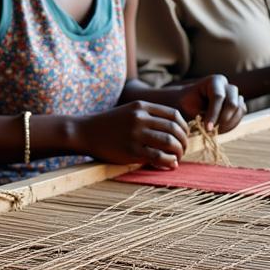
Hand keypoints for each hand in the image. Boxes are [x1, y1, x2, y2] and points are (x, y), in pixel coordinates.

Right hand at [75, 102, 189, 169]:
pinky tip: (169, 164)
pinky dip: (168, 161)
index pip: (174, 115)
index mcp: (141, 106)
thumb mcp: (129, 111)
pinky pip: (158, 156)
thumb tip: (175, 131)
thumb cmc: (110, 124)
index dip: (184, 127)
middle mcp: (140, 118)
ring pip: (170, 142)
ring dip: (179, 152)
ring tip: (177, 158)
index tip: (183, 137)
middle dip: (184, 142)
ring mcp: (135, 134)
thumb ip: (150, 116)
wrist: (85, 132)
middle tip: (183, 150)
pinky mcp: (131, 151)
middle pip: (174, 129)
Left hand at [175, 75, 245, 132]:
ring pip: (239, 110)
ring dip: (228, 124)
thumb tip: (210, 127)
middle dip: (223, 120)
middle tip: (212, 131)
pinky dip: (232, 124)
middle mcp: (228, 86)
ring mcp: (236, 95)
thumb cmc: (188, 102)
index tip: (207, 128)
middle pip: (232, 104)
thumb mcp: (190, 105)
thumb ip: (201, 113)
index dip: (214, 113)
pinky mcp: (239, 105)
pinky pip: (241, 115)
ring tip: (214, 131)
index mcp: (215, 81)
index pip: (218, 97)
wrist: (192, 102)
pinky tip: (220, 129)